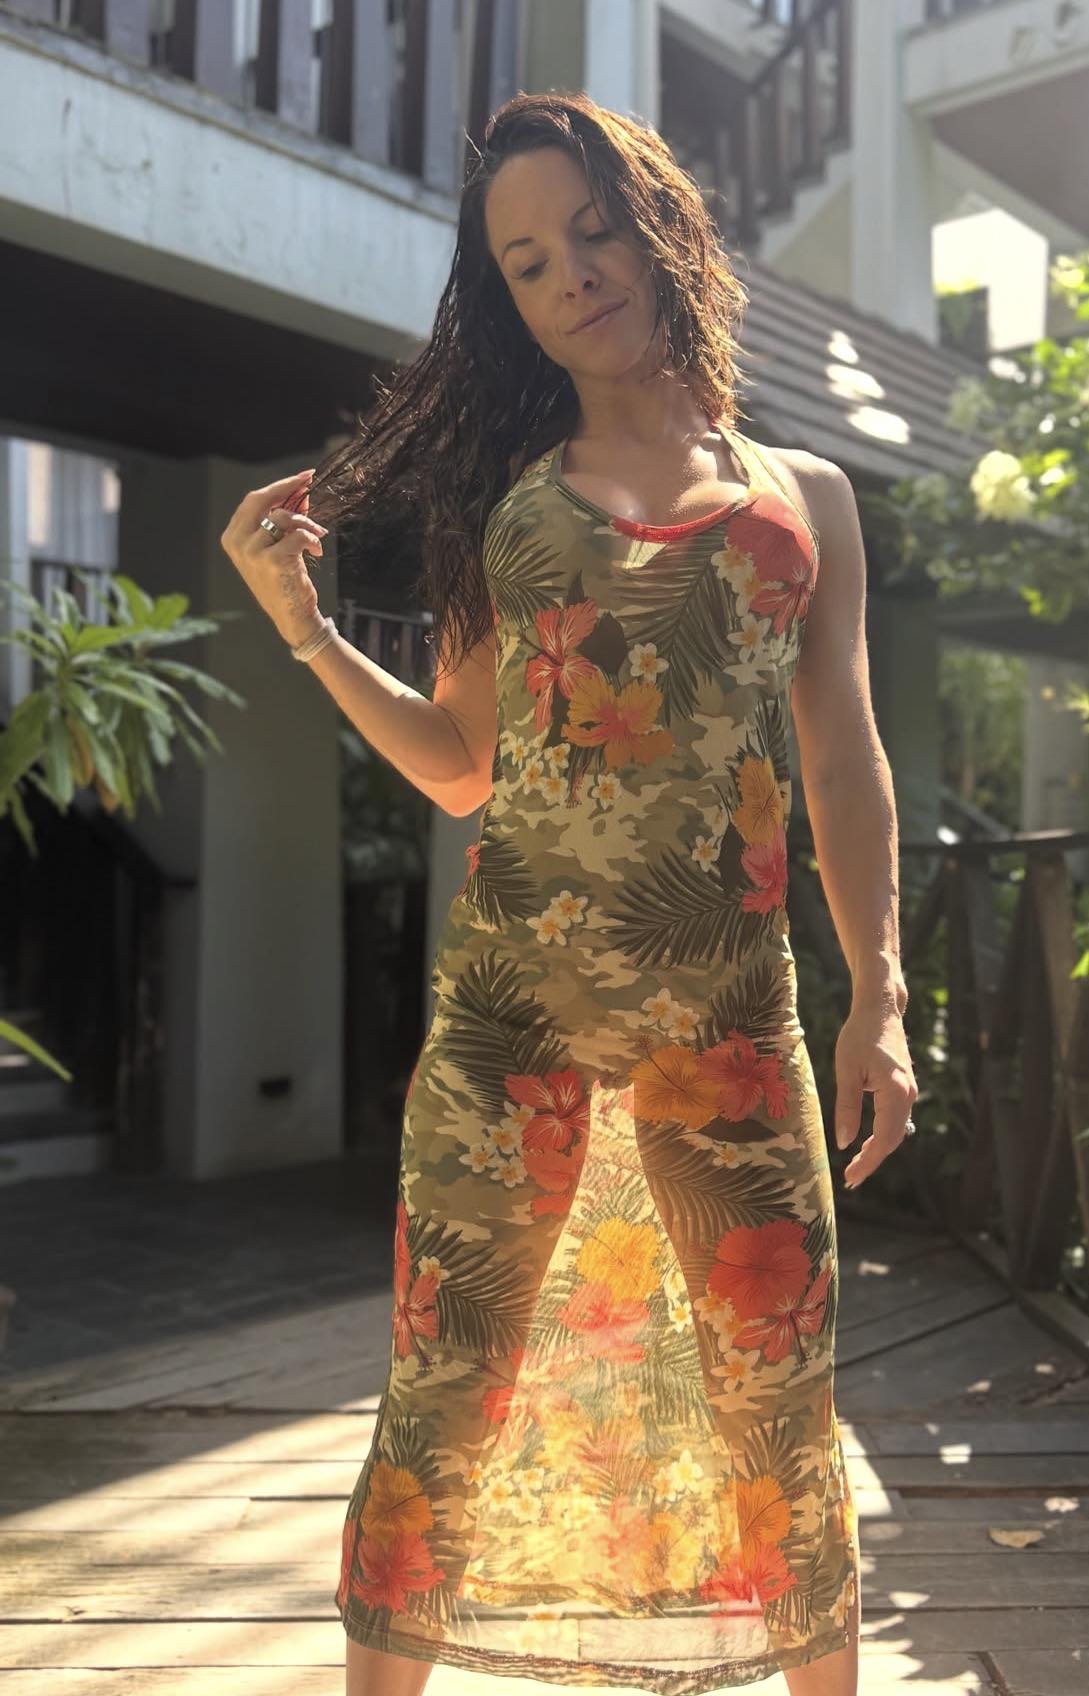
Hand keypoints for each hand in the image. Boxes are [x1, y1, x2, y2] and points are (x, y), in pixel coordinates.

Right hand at [220, 469, 329, 646]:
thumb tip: (300, 492)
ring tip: (317, 536)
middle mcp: (238, 543)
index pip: (253, 500)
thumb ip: (283, 520)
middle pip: (260, 499)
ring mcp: (252, 552)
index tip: (301, 478)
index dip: (279, 487)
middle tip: (309, 481)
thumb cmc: (285, 581)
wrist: (292, 617)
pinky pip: (298, 535)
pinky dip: (313, 539)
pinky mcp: (272, 560)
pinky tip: (317, 551)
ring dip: (307, 523)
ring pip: (284, 517)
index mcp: (233, 537)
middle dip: (288, 487)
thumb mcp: (279, 546)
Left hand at [833, 999, 918, 1188]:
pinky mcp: (906, 1087)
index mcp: (896, 1092)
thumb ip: (847, 1107)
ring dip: (877, 1149)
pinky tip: (866, 1142)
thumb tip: (845, 1143)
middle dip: (872, 1161)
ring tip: (856, 1166)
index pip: (884, 1139)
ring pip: (896, 1130)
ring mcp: (910, 1091)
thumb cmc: (859, 1035)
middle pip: (893, 1139)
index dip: (868, 1162)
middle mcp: (909, 1094)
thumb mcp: (846, 1071)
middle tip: (850, 1179)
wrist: (880, 1010)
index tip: (850, 1178)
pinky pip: (896, 1119)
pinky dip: (882, 1135)